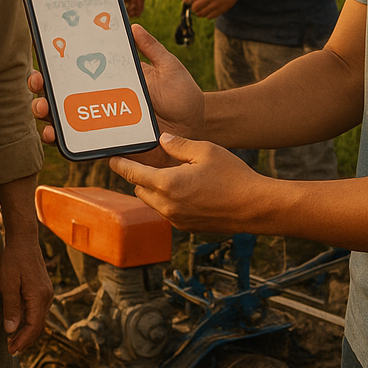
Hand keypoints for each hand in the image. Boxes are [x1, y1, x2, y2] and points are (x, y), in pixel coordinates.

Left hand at [0, 239, 52, 354]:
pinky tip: (19, 324)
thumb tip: (11, 330)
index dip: (23, 341)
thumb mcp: (8, 283)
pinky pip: (38, 311)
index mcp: (39, 296)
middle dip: (25, 340)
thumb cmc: (14, 259)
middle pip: (38, 326)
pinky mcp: (43, 290)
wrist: (24, 240)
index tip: (11, 350)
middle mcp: (46, 297)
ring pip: (39, 319)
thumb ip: (11, 307)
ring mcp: (46, 293)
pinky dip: (29, 321)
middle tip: (10, 350)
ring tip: (13, 341)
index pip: (34, 327)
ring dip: (27, 332)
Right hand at [28, 24, 203, 158]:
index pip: (77, 70)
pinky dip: (63, 142)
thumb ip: (152, 49)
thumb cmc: (183, 98)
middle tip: (37, 83)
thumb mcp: (169, 68)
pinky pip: (79, 145)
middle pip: (62, 95)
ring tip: (42, 108)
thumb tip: (134, 26)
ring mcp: (101, 123)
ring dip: (46, 115)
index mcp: (111, 78)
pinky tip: (55, 136)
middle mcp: (101, 100)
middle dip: (41, 88)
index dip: (55, 64)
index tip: (44, 56)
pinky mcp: (107, 143)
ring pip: (64, 120)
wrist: (196, 130)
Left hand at [111, 134, 261, 231]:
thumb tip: (161, 139)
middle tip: (144, 162)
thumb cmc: (233, 176)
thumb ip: (178, 144)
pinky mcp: (187, 227)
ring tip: (167, 175)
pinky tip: (184, 190)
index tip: (111, 158)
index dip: (119, 165)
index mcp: (168, 184)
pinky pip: (167, 212)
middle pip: (139, 189)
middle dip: (139, 176)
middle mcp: (167, 206)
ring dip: (153, 189)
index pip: (133, 174)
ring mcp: (176, 220)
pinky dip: (167, 201)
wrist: (256, 207)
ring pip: (152, 202)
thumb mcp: (204, 150)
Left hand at [184, 0, 243, 19]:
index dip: (188, 2)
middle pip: (195, 7)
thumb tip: (184, 1)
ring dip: (199, 12)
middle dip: (194, 7)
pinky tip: (210, 9)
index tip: (189, 2)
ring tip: (203, 8)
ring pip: (201, 14)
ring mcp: (215, 4)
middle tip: (197, 5)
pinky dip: (207, 15)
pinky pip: (208, 17)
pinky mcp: (220, 10)